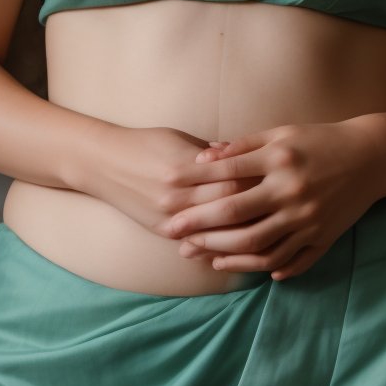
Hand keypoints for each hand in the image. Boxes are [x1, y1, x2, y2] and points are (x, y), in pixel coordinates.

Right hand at [75, 123, 263, 238]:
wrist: (102, 163)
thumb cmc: (144, 143)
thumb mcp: (179, 138)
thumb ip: (212, 152)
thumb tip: (246, 156)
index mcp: (185, 166)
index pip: (234, 178)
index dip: (259, 182)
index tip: (279, 180)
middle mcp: (178, 194)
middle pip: (229, 207)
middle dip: (258, 208)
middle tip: (283, 208)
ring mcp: (169, 216)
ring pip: (215, 230)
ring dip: (242, 232)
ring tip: (269, 231)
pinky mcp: (161, 229)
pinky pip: (196, 241)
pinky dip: (218, 243)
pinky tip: (240, 246)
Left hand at [164, 118, 385, 279]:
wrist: (373, 157)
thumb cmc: (321, 140)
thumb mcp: (282, 134)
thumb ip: (242, 146)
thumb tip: (202, 157)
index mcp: (279, 160)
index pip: (226, 175)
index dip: (192, 185)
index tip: (166, 193)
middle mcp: (292, 191)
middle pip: (235, 216)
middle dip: (199, 226)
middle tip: (172, 233)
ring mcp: (308, 218)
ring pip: (258, 246)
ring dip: (225, 253)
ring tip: (203, 255)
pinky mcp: (323, 237)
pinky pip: (291, 260)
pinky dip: (267, 268)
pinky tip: (245, 268)